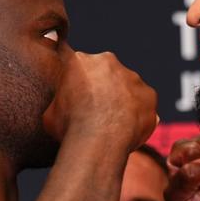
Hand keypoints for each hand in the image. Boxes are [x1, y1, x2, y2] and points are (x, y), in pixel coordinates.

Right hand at [42, 50, 156, 150]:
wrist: (99, 142)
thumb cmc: (69, 128)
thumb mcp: (50, 114)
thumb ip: (58, 102)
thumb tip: (60, 105)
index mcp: (78, 61)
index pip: (73, 58)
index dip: (75, 74)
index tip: (76, 87)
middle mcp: (106, 61)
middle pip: (103, 71)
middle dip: (101, 87)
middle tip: (95, 110)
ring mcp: (131, 76)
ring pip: (126, 87)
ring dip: (121, 100)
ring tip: (112, 124)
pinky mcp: (149, 93)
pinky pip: (143, 104)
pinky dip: (138, 114)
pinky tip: (128, 130)